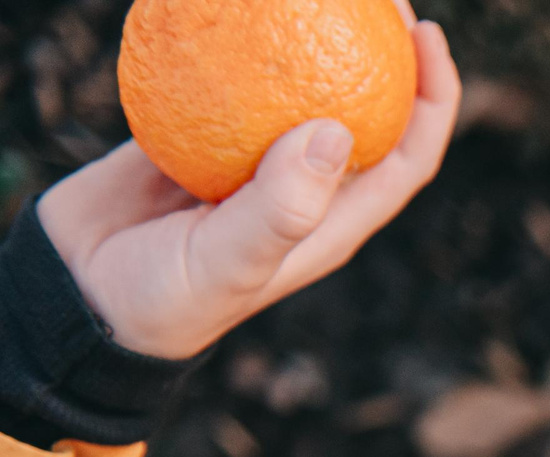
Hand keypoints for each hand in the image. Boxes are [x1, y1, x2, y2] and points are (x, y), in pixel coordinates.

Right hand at [36, 8, 457, 360]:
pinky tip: (219, 0)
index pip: (407, 154)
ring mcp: (247, 159)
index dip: (432, 97)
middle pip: (362, 108)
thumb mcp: (228, 262)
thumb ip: (281, 207)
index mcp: (331, 219)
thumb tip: (336, 130)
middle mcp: (301, 185)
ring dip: (303, 39)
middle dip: (379, 51)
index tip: (425, 34)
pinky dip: (223, 43)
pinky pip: (217, 79)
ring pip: (291, 89)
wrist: (81, 297)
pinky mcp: (191, 136)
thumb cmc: (165, 298)